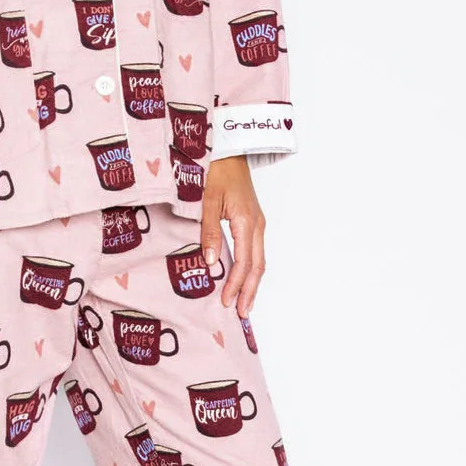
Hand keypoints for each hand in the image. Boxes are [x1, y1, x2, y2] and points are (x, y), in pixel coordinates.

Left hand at [200, 156, 265, 316]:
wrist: (228, 151)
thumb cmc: (215, 172)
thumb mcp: (206, 201)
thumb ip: (209, 231)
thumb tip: (212, 262)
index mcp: (246, 222)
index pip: (243, 263)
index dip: (235, 284)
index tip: (225, 302)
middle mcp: (256, 225)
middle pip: (257, 267)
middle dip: (249, 291)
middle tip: (241, 313)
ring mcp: (257, 223)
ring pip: (259, 260)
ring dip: (253, 283)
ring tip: (245, 303)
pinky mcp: (254, 221)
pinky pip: (256, 251)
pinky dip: (252, 269)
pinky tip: (244, 279)